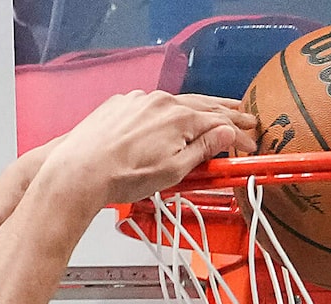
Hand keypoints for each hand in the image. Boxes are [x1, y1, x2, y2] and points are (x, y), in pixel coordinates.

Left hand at [39, 91, 254, 204]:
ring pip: (178, 103)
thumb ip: (202, 150)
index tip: (249, 144)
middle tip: (246, 117)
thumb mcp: (174, 170)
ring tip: (215, 113)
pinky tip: (173, 118)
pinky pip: (153, 105)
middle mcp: (161, 101)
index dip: (238, 135)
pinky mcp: (122, 104)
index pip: (219, 123)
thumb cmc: (124, 176)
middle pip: (202, 105)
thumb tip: (225, 133)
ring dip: (199, 110)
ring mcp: (140, 100)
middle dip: (226, 113)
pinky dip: (169, 111)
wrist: (80, 169)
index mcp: (180, 117)